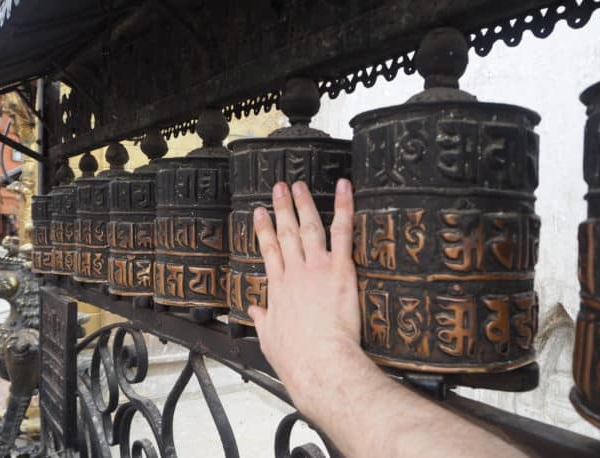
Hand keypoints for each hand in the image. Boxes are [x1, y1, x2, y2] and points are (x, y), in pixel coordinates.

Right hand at [248, 179, 360, 412]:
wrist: (319, 362)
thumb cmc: (296, 357)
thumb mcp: (269, 338)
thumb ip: (262, 319)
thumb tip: (254, 311)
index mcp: (278, 287)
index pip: (268, 250)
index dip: (263, 229)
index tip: (258, 212)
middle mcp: (295, 272)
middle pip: (286, 232)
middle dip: (282, 208)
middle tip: (279, 187)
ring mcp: (317, 268)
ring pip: (309, 227)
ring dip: (304, 203)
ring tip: (299, 185)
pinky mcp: (340, 269)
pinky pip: (343, 232)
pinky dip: (344, 208)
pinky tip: (344, 188)